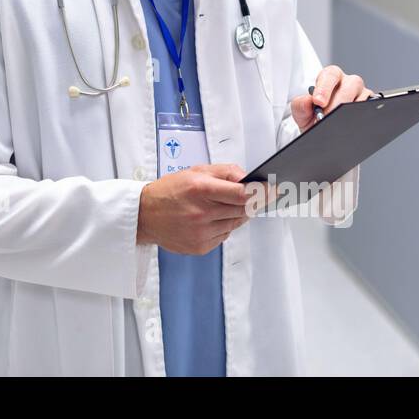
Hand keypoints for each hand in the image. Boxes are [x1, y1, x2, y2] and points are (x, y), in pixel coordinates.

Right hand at [136, 164, 252, 254]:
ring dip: (236, 215)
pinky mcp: (201, 246)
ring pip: (236, 224)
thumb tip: (249, 178)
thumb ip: (225, 171)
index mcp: (201, 189)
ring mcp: (201, 232)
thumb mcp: (196, 171)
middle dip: (249, 202)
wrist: (145, 215)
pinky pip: (225, 236)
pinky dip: (223, 227)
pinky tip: (209, 220)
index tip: (273, 190)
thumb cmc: (170, 191)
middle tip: (246, 197)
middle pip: (243, 210)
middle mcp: (202, 213)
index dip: (261, 192)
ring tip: (219, 207)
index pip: (242, 194)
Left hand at [291, 65, 373, 132]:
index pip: (330, 75)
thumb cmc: (314, 119)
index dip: (324, 87)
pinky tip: (351, 127)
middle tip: (326, 117)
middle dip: (336, 103)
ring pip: (361, 98)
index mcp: (330, 77)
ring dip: (349, 112)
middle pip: (349, 86)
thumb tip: (307, 100)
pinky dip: (361, 118)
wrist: (323, 134)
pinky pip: (370, 110)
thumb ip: (300, 105)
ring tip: (336, 124)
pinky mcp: (371, 106)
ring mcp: (362, 94)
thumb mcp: (302, 114)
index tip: (318, 102)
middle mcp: (348, 83)